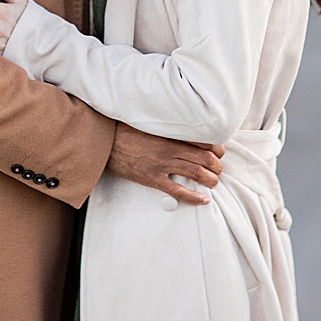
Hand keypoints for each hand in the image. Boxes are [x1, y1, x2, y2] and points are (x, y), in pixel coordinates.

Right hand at [107, 122, 223, 205]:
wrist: (102, 140)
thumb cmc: (122, 128)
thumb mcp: (147, 121)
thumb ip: (166, 125)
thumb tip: (182, 126)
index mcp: (169, 133)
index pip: (204, 141)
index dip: (216, 149)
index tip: (218, 152)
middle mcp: (169, 149)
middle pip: (205, 159)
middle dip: (217, 166)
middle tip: (217, 169)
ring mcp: (161, 164)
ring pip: (196, 173)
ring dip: (211, 180)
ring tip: (213, 182)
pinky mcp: (152, 178)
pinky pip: (178, 190)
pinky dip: (193, 196)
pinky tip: (203, 199)